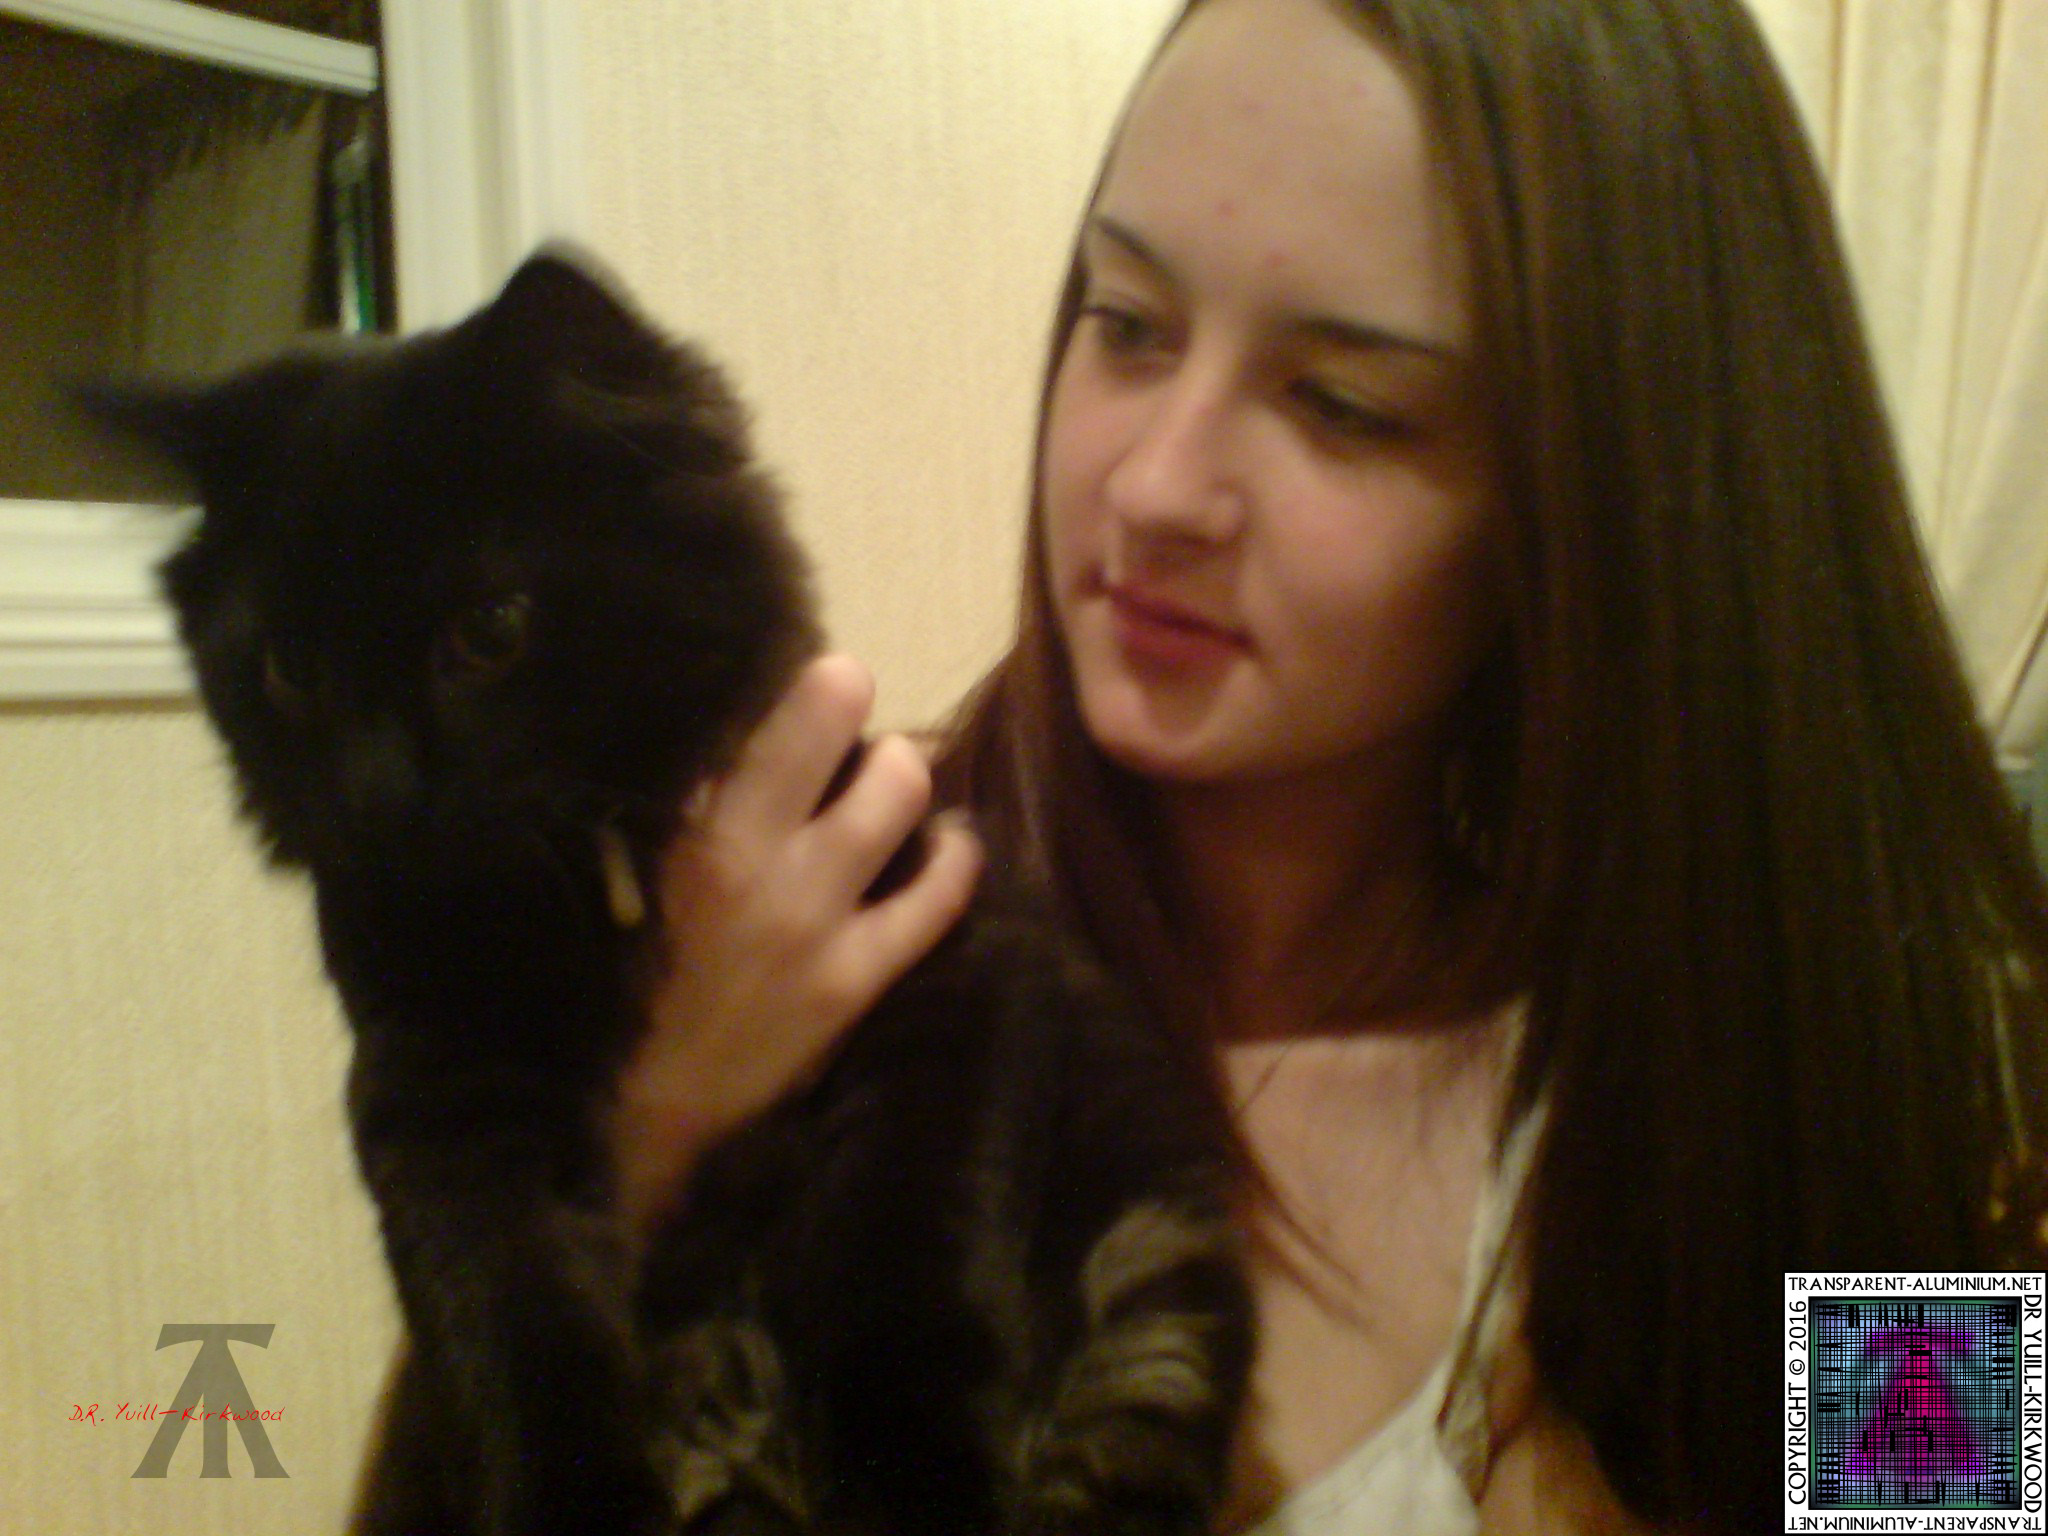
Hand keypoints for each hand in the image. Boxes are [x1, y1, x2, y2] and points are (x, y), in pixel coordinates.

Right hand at [611, 654, 982, 1234]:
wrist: (630, 1118)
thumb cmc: (613, 985)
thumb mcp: (620, 877)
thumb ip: (670, 804)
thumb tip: (722, 733)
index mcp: (676, 825)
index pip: (750, 706)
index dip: (789, 678)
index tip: (799, 679)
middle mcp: (749, 854)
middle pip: (833, 716)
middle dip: (843, 705)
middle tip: (841, 725)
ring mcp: (812, 917)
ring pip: (899, 788)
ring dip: (898, 771)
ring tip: (887, 782)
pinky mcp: (855, 980)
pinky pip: (938, 896)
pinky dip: (953, 857)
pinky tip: (949, 845)